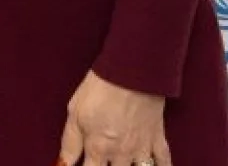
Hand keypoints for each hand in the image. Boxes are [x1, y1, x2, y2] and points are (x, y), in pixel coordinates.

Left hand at [56, 69, 170, 165]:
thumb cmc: (100, 88)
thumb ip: (70, 142)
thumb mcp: (75, 112)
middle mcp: (120, 153)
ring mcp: (141, 147)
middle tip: (106, 163)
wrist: (132, 71)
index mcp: (98, 148)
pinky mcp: (157, 136)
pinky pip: (164, 160)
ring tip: (123, 164)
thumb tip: (63, 163)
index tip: (85, 165)